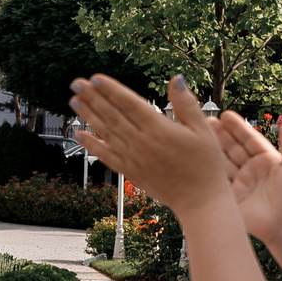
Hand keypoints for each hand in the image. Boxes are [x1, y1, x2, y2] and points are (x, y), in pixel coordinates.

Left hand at [69, 74, 232, 217]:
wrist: (200, 201)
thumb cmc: (206, 166)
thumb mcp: (203, 131)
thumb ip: (186, 105)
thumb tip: (176, 79)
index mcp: (160, 129)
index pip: (130, 104)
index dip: (111, 90)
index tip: (94, 78)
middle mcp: (142, 143)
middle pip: (113, 116)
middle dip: (93, 98)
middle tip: (76, 83)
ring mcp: (134, 159)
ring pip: (106, 133)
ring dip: (89, 116)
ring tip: (74, 101)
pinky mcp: (131, 173)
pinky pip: (107, 156)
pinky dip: (92, 145)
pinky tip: (79, 134)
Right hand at [209, 112, 281, 244]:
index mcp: (268, 160)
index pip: (250, 139)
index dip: (237, 128)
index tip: (225, 115)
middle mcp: (252, 169)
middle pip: (233, 148)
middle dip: (220, 134)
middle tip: (206, 120)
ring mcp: (241, 182)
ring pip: (224, 161)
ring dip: (212, 148)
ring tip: (198, 135)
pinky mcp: (232, 196)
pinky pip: (218, 179)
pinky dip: (209, 169)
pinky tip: (198, 158)